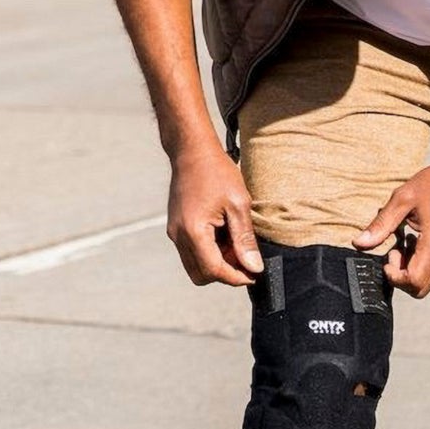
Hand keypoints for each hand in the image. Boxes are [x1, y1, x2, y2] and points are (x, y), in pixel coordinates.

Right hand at [166, 146, 262, 286]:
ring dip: (217, 263)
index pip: (214, 271)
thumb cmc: (217, 172)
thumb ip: (245, 239)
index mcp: (193, 231)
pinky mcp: (176, 228)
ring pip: (195, 266)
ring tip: (235, 243)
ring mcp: (175, 232)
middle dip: (225, 273)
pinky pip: (192, 252)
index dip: (236, 277)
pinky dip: (209, 252)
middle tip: (245, 259)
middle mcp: (178, 236)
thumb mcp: (238, 205)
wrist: (192, 151)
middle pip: (202, 275)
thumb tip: (254, 267)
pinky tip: (224, 235)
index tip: (254, 274)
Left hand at [354, 154, 429, 297]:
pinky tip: (419, 238)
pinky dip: (424, 261)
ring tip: (407, 239)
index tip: (387, 258)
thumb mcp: (403, 198)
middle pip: (421, 289)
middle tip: (395, 251)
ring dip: (412, 268)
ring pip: (429, 280)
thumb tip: (359, 243)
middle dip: (402, 276)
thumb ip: (381, 224)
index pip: (414, 282)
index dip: (395, 277)